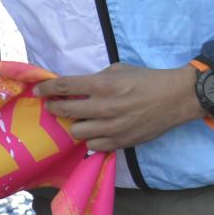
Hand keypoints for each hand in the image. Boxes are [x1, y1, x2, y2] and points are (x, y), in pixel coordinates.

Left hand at [33, 64, 200, 152]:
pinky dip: (90, 138)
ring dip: (73, 124)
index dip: (47, 89)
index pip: (65, 86)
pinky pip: (93, 145)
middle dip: (54, 107)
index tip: (38, 91)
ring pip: (76, 131)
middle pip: (65, 110)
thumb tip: (75, 87)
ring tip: (78, 118)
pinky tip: (94, 130)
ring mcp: (113, 127)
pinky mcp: (121, 142)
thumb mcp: (119, 70)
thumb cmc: (147, 80)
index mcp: (104, 85)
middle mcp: (105, 107)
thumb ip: (96, 79)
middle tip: (53, 105)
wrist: (175, 98)